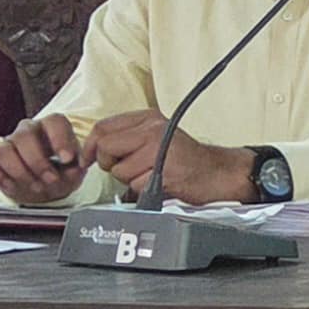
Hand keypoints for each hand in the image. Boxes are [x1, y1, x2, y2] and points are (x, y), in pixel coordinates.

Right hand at [0, 113, 91, 204]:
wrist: (43, 187)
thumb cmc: (59, 174)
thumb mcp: (74, 172)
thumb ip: (75, 169)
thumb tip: (73, 168)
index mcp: (51, 128)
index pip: (54, 122)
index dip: (60, 139)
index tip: (67, 159)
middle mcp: (27, 131)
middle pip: (25, 136)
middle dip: (38, 162)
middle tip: (50, 179)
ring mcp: (7, 143)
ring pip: (3, 150)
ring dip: (19, 172)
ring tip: (34, 186)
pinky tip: (10, 185)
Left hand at [87, 109, 258, 204]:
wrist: (218, 172)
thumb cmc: (186, 159)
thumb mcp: (157, 136)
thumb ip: (128, 137)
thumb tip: (94, 148)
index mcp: (148, 118)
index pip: (103, 127)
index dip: (90, 146)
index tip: (90, 159)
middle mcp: (152, 129)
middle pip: (105, 147)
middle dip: (109, 164)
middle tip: (128, 168)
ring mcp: (158, 148)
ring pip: (118, 169)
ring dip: (129, 179)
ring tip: (149, 174)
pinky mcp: (163, 170)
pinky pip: (135, 185)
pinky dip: (143, 189)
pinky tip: (159, 182)